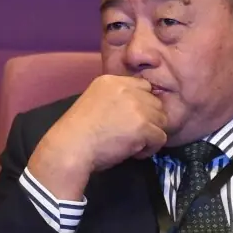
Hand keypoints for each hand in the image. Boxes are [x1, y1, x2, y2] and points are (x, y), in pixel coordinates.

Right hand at [26, 75, 167, 199]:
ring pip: (161, 120)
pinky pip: (160, 137)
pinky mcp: (143, 125)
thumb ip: (116, 99)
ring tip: (133, 144)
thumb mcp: (95, 102)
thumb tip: (139, 107)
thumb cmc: (78, 132)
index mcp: (111, 81)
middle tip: (133, 134)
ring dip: (150, 134)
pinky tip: (133, 152)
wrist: (70, 147)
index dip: (142, 104)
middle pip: (156, 103)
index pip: (143, 86)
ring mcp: (137, 106)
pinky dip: (150, 149)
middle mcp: (126, 89)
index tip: (134, 119)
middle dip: (148, 120)